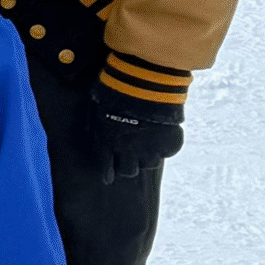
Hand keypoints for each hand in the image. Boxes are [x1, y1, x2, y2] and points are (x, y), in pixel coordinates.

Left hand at [79, 59, 185, 182]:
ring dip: (148, 157)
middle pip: (128, 171)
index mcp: (107, 142)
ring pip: (150, 164)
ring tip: (149, 146)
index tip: (108, 178)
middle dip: (128, 167)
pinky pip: (167, 152)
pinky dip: (166, 146)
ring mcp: (149, 150)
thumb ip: (99, 122)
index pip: (105, 167)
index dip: (107, 173)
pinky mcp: (169, 145)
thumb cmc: (116, 90)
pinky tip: (164, 137)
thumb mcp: (99, 106)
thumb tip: (96, 126)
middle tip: (131, 161)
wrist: (144, 86)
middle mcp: (127, 151)